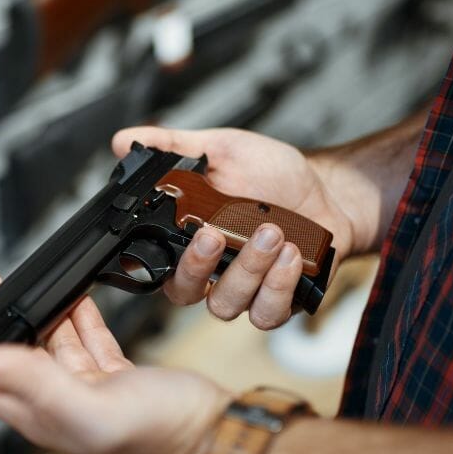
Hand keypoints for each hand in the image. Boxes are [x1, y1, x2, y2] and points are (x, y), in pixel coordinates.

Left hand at [0, 269, 231, 453]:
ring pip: (49, 343)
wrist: (216, 435)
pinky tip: (75, 298)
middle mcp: (60, 403)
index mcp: (43, 414)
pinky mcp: (117, 376)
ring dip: (34, 311)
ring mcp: (89, 389)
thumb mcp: (88, 406)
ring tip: (14, 282)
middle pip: (12, 355)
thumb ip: (30, 383)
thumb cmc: (161, 436)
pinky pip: (87, 340)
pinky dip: (77, 316)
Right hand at [112, 126, 357, 328]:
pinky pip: (267, 313)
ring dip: (247, 270)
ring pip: (226, 304)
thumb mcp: (220, 149)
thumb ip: (172, 147)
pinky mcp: (278, 302)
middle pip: (184, 292)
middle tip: (215, 234)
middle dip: (198, 265)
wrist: (328, 189)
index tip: (174, 228)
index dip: (154, 258)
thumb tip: (124, 140)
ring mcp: (244, 290)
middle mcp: (211, 271)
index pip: (156, 262)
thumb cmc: (272, 173)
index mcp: (187, 239)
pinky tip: (291, 255)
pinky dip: (278, 286)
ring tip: (271, 232)